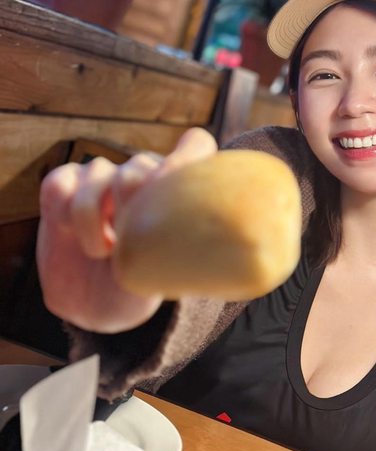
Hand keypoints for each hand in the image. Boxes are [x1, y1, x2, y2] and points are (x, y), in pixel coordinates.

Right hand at [36, 128, 217, 332]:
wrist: (96, 304)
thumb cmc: (143, 283)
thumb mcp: (176, 269)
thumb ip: (199, 247)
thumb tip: (242, 256)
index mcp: (176, 186)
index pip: (196, 146)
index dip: (189, 159)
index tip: (178, 194)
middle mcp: (142, 173)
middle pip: (139, 166)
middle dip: (131, 207)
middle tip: (128, 241)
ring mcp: (101, 176)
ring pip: (98, 173)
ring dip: (94, 221)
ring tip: (104, 251)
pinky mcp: (64, 185)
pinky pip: (59, 184)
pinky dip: (62, 214)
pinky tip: (72, 235)